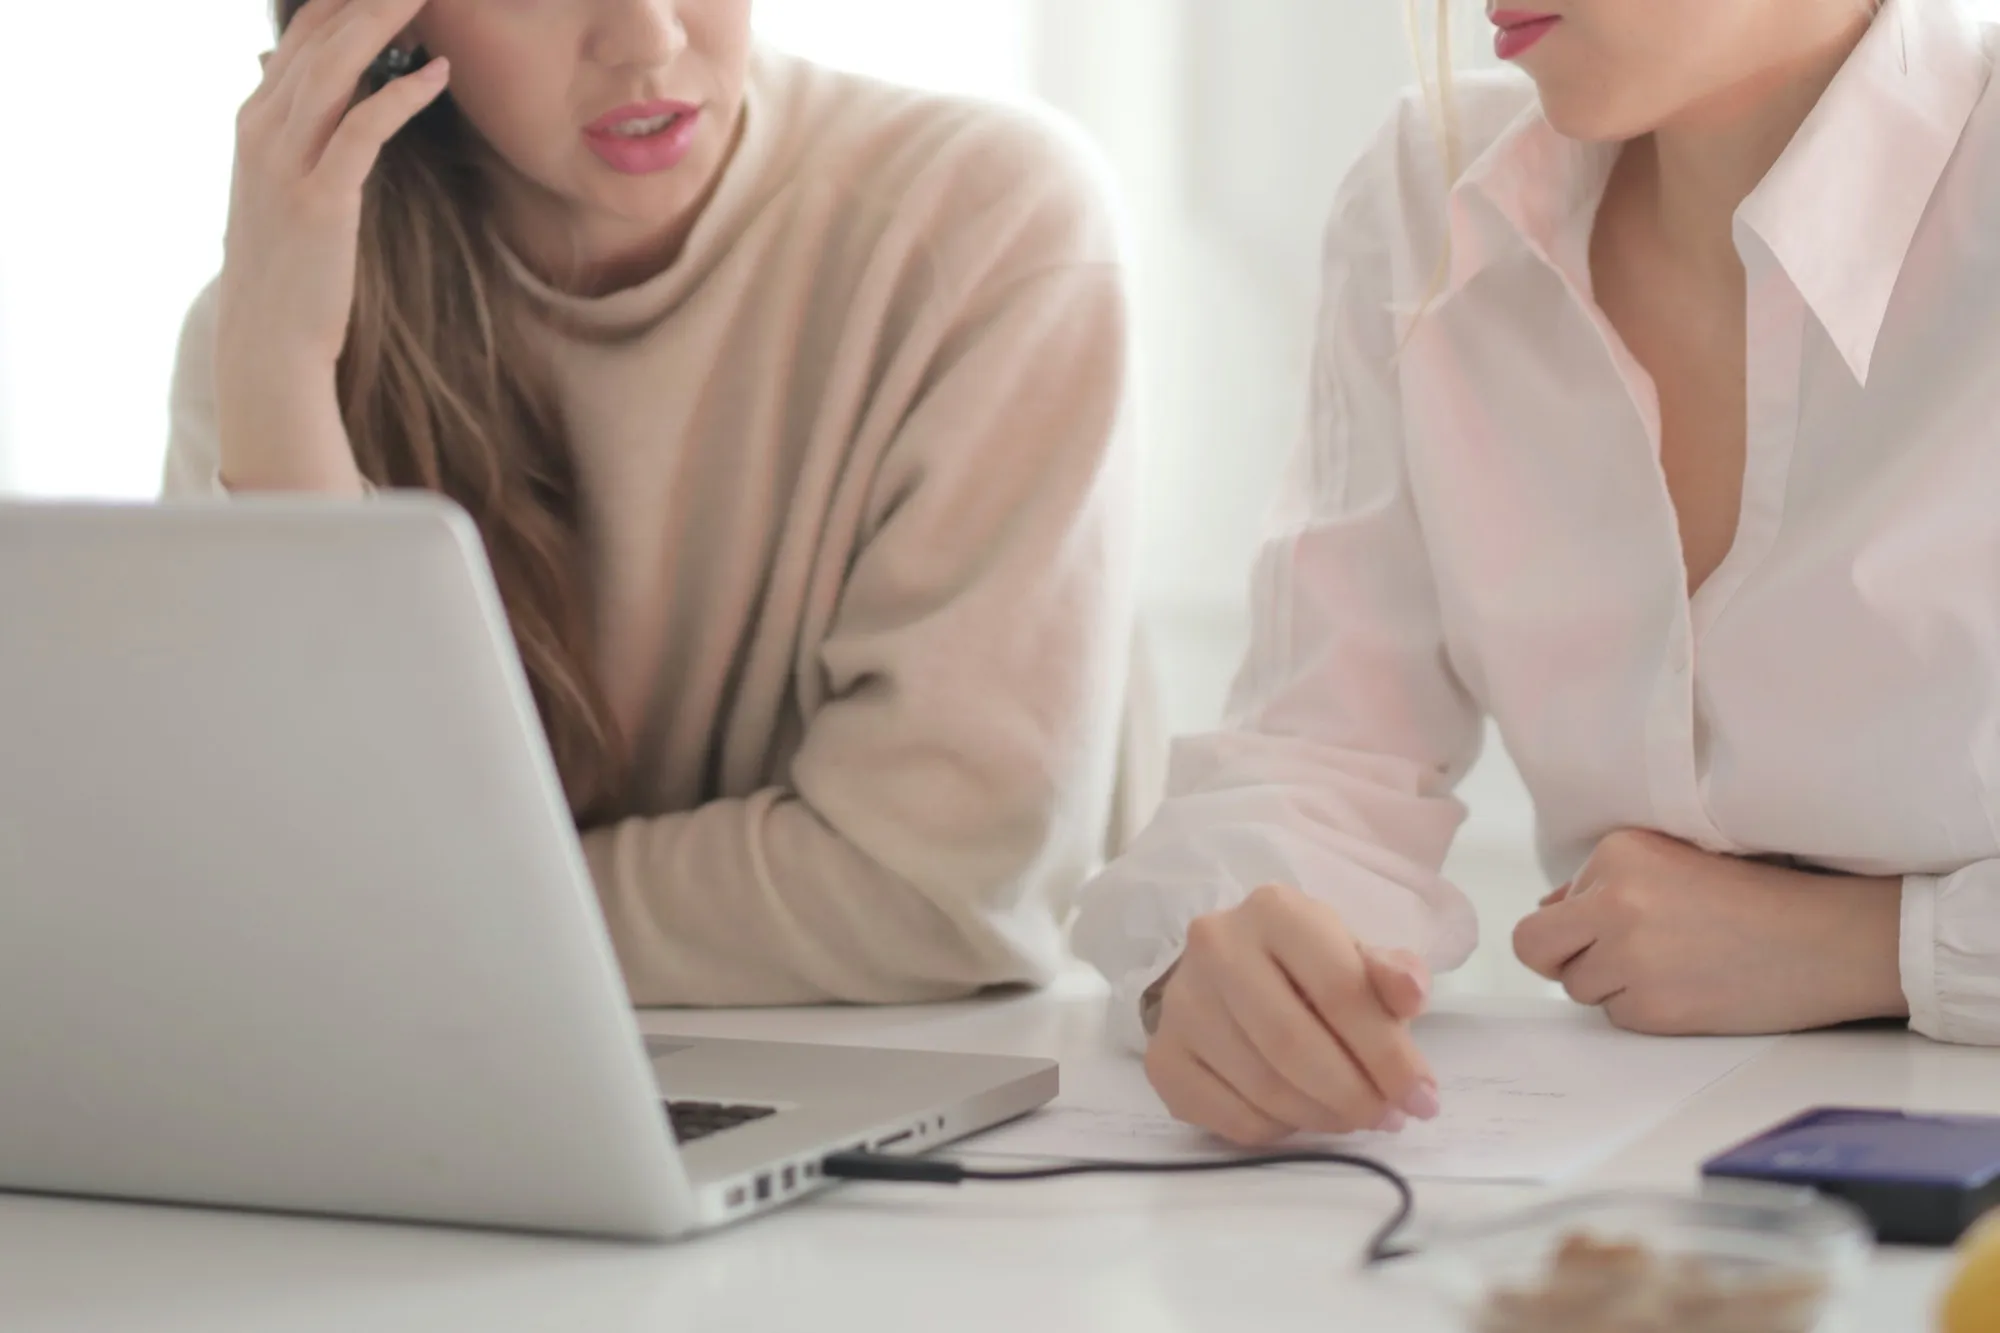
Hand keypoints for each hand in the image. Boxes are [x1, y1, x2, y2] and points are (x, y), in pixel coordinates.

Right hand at [216, 0, 447, 489]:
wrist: (267, 341)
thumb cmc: (288, 268)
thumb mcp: (280, 189)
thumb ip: (295, 133)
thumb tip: (312, 92)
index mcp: (253, 120)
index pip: (301, 33)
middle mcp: (261, 129)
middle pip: (319, 36)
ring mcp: (285, 163)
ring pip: (335, 68)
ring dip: (383, 21)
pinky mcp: (321, 199)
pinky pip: (363, 128)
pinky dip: (401, 94)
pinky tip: (438, 72)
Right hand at [1144, 885, 1439, 1146]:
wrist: (1238, 972)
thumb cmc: (1311, 966)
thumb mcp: (1358, 958)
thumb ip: (1392, 975)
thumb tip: (1412, 993)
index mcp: (1274, 910)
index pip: (1338, 990)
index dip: (1388, 1053)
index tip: (1423, 1098)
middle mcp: (1214, 945)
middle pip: (1293, 1044)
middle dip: (1354, 1094)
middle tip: (1387, 1119)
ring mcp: (1179, 1003)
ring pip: (1262, 1087)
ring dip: (1322, 1117)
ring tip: (1352, 1116)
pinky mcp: (1162, 1056)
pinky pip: (1229, 1117)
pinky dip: (1277, 1130)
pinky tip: (1299, 1116)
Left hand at [1513, 830, 1906, 1035]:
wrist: (1830, 939)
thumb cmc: (1759, 897)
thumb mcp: (1675, 862)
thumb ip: (1603, 885)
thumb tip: (1545, 908)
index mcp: (1618, 852)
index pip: (1550, 906)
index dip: (1577, 925)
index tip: (1627, 925)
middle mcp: (1615, 899)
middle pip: (1537, 948)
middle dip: (1565, 959)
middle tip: (1614, 960)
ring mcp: (1630, 955)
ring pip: (1579, 988)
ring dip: (1614, 986)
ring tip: (1677, 967)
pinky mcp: (1652, 1005)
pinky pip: (1618, 1017)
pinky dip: (1646, 1011)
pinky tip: (1692, 989)